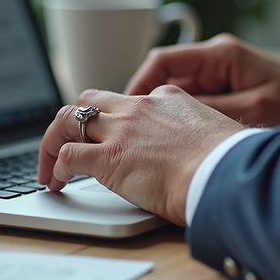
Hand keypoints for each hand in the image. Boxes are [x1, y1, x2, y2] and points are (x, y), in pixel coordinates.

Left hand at [37, 86, 245, 225]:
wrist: (225, 172)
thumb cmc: (230, 163)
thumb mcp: (216, 135)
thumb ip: (199, 138)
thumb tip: (201, 155)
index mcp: (168, 98)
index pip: (129, 101)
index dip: (114, 120)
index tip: (112, 138)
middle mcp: (139, 108)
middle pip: (90, 101)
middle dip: (72, 121)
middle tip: (65, 142)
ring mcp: (121, 131)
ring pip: (68, 120)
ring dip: (52, 141)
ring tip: (49, 167)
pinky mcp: (108, 158)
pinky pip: (68, 154)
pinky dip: (56, 166)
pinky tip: (58, 181)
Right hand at [125, 33, 279, 126]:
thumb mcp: (251, 112)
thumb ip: (208, 111)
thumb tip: (167, 116)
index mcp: (220, 54)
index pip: (161, 61)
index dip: (138, 85)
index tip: (127, 110)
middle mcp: (218, 60)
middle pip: (164, 76)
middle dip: (146, 103)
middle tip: (133, 131)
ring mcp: (223, 76)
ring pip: (176, 93)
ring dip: (163, 115)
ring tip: (152, 141)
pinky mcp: (229, 93)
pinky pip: (193, 104)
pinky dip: (182, 121)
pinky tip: (180, 142)